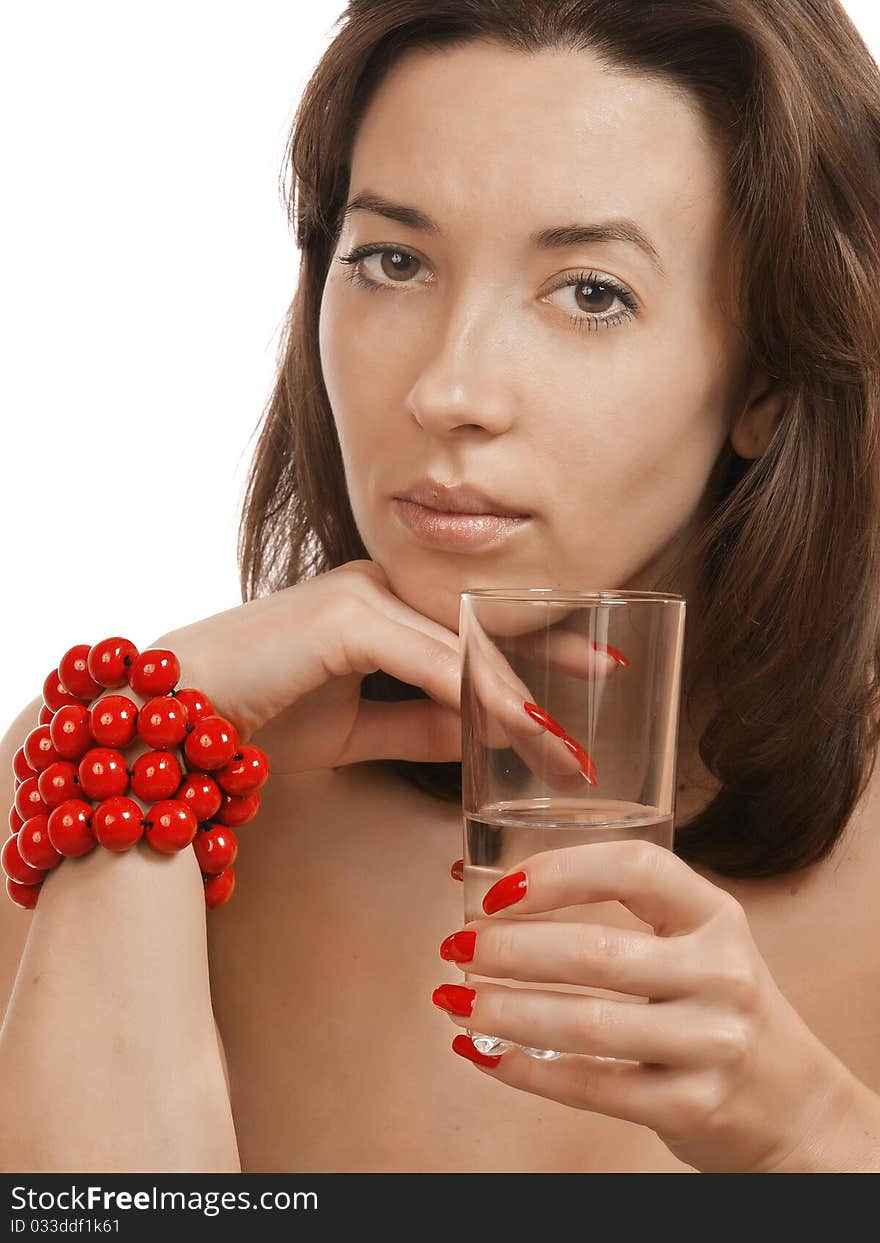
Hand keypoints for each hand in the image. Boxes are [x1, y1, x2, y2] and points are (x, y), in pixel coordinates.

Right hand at [157, 559, 615, 781]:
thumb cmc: (253, 718)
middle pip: (481, 622)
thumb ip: (418, 724)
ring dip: (521, 696)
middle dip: (551, 651)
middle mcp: (375, 587)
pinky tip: (519, 727)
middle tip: (613, 676)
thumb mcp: (354, 729)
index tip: (588, 669)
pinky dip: (478, 696)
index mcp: (376, 607)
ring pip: (462, 644)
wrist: (171, 725)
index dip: (531, 647)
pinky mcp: (346, 614)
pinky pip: (430, 660)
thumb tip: (480, 735)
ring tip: (567, 741)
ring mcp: (361, 592)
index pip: (468, 625)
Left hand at [433, 839, 856, 1171]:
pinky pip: (591, 1087)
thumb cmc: (715, 1003)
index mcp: (715, 914)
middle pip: (595, 952)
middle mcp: (721, 973)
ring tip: (452, 999)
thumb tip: (481, 882)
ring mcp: (711, 1043)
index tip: (496, 890)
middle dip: (508, 949)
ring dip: (503, 1011)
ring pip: (585, 1023)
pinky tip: (484, 1055)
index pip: (635, 868)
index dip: (557, 873)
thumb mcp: (693, 940)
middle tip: (455, 946)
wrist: (793, 1103)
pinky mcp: (692, 1106)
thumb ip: (613, 910)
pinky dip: (526, 1071)